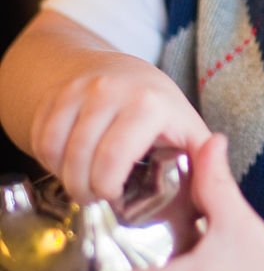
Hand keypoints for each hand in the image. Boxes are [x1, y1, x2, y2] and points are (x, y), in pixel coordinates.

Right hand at [31, 52, 210, 201]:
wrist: (120, 72)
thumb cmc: (160, 111)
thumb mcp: (188, 129)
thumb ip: (205, 156)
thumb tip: (217, 164)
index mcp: (149, 104)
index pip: (113, 159)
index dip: (107, 188)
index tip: (114, 197)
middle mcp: (111, 90)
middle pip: (80, 160)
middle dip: (84, 190)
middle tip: (95, 198)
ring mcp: (79, 90)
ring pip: (55, 150)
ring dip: (65, 176)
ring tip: (83, 183)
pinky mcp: (56, 94)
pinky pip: (40, 139)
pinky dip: (49, 160)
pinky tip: (68, 164)